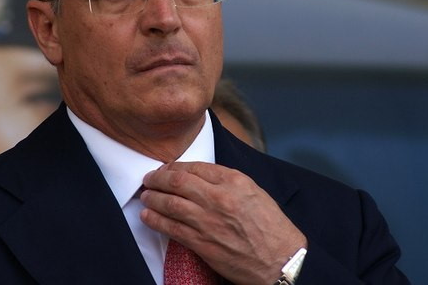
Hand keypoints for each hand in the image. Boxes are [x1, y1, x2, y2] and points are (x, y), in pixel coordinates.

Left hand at [140, 161, 306, 284]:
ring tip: (145, 196)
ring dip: (152, 198)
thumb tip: (201, 176)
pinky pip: (171, 228)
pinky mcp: (202, 243)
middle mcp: (220, 198)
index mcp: (234, 181)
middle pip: (178, 181)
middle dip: (158, 179)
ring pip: (170, 203)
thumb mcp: (254, 192)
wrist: (281, 260)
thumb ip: (228, 182)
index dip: (175, 166)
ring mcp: (209, 221)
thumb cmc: (271, 227)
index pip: (195, 166)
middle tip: (148, 179)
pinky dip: (155, 220)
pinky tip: (147, 216)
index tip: (166, 168)